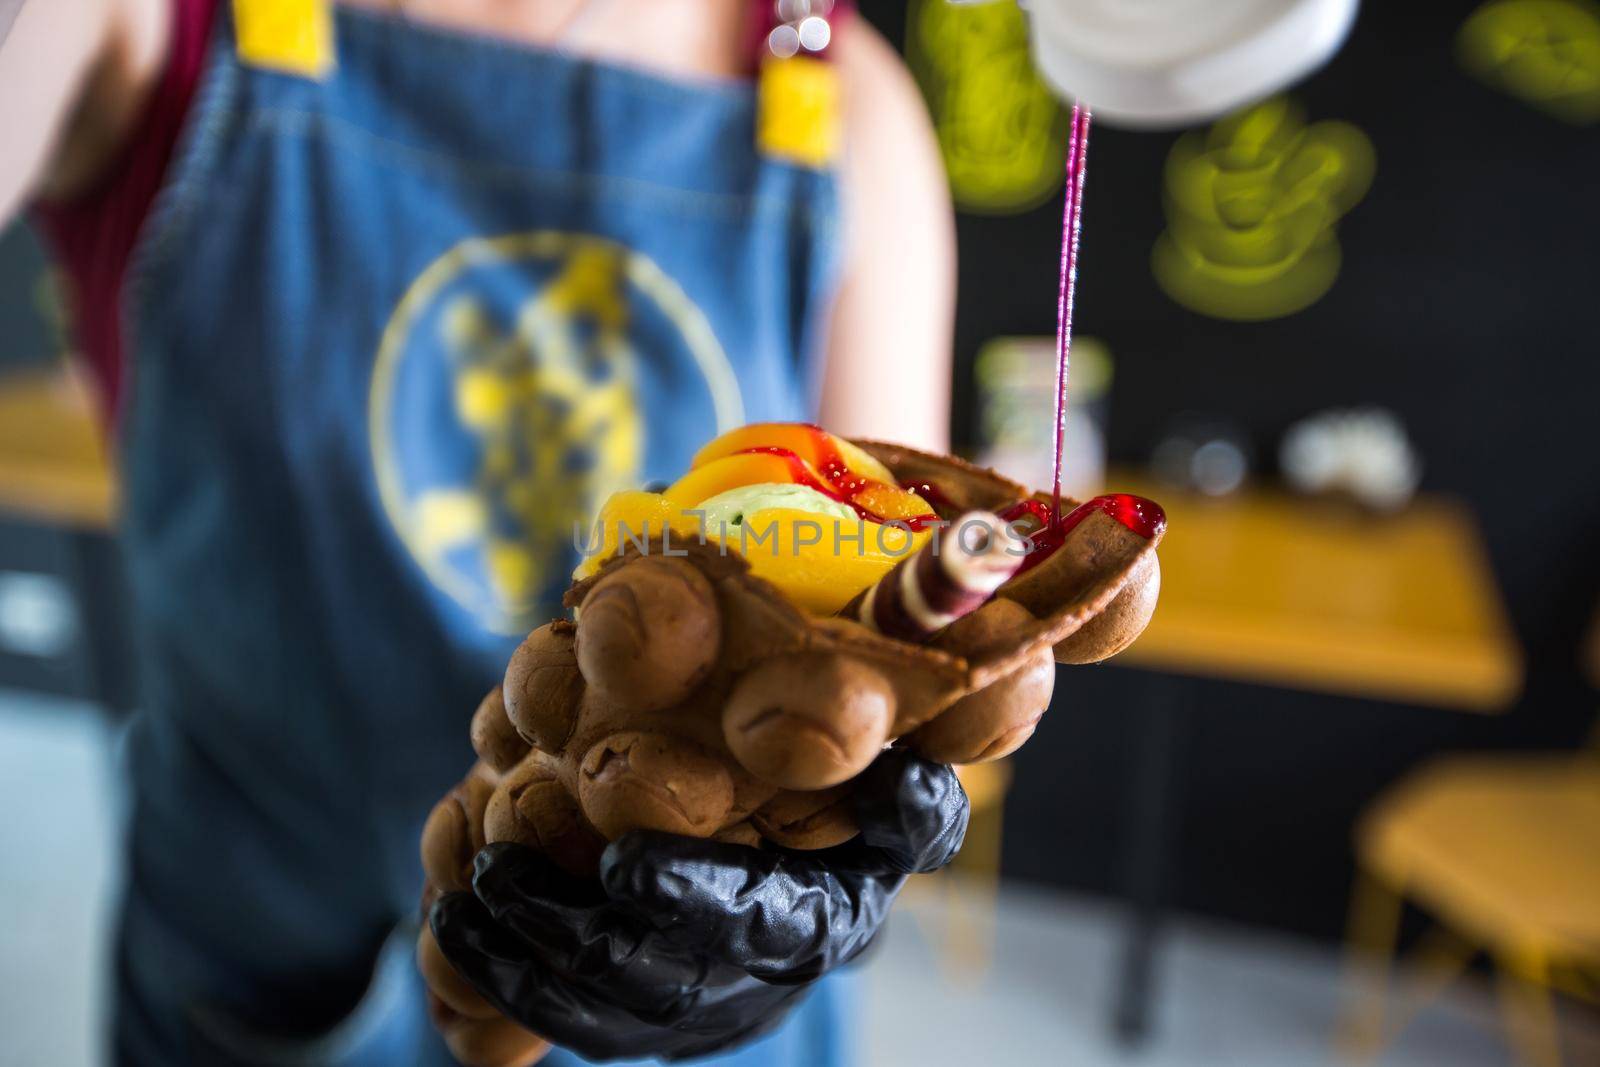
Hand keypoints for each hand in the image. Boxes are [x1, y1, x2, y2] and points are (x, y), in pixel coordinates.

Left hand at [429, 749, 968, 1061]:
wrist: (818, 891)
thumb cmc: (850, 827)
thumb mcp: (895, 808)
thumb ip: (905, 798)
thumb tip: (901, 776)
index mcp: (816, 922)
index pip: (754, 920)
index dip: (689, 896)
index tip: (620, 864)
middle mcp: (751, 984)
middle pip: (654, 981)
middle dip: (567, 933)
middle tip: (497, 874)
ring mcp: (694, 1014)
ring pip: (598, 1017)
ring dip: (518, 968)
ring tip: (456, 906)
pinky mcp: (645, 1024)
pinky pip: (568, 1025)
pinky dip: (506, 988)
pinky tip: (455, 934)